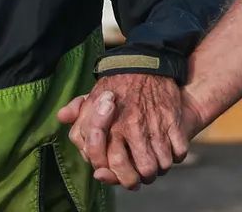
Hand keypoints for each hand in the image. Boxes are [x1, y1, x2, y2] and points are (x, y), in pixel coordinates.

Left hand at [55, 75, 194, 189]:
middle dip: (138, 180)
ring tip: (156, 165)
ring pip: (160, 164)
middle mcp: (131, 128)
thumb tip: (62, 117)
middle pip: (138, 172)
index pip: (109, 164)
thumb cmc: (116, 84)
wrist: (145, 61)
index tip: (115, 173)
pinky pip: (179, 151)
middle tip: (139, 177)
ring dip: (159, 169)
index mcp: (109, 125)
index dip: (113, 175)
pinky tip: (171, 152)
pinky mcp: (173, 120)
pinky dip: (177, 156)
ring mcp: (154, 125)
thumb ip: (77, 110)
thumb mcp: (92, 95)